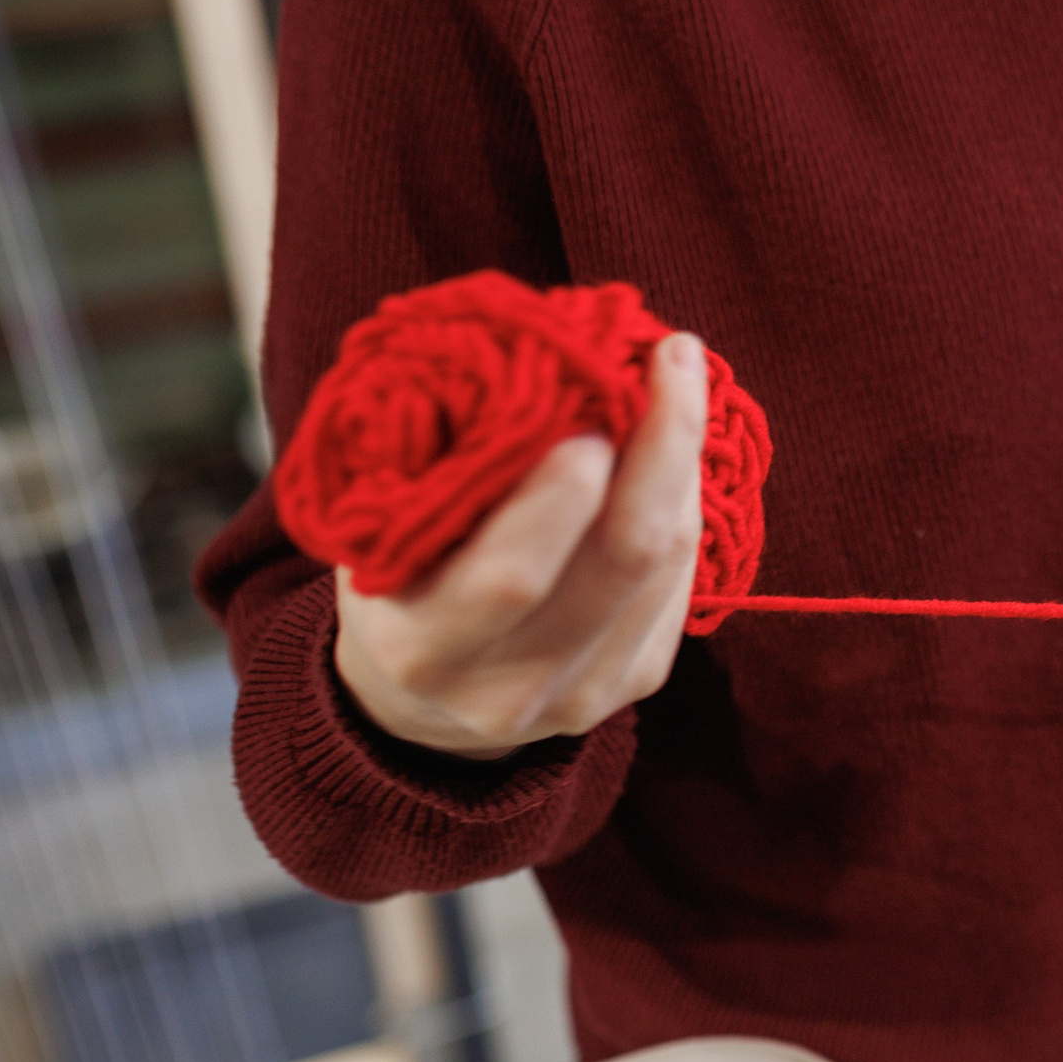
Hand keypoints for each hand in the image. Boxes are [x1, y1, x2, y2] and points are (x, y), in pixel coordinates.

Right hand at [332, 334, 707, 758]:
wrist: (422, 702)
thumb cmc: (397, 583)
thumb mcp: (377, 537)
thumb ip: (434, 474)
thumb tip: (524, 367)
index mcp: (425, 649)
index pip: (513, 575)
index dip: (561, 493)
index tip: (585, 406)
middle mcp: (512, 687)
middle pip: (622, 559)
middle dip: (658, 448)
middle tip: (669, 359)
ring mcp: (585, 694)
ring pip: (667, 564)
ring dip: (684, 463)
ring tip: (679, 377)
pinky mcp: (638, 681)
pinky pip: (682, 579)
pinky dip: (685, 502)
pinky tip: (677, 447)